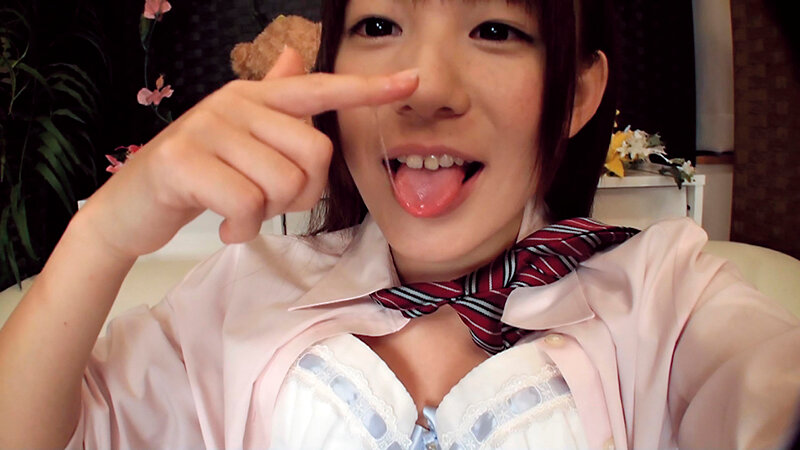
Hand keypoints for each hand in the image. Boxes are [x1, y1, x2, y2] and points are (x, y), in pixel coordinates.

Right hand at [78, 47, 418, 258]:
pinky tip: (227, 227)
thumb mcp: (239, 137)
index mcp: (256, 98)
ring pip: (283, 184)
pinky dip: (243, 228)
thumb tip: (297, 58)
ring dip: (267, 215)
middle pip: (315, 155)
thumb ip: (271, 103)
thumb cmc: (200, 173)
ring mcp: (207, 129)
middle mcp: (235, 104)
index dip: (367, 88)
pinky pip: (246, 204)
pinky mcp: (183, 161)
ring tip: (241, 212)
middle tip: (269, 204)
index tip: (411, 81)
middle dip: (301, 195)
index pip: (319, 89)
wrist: (133, 205)